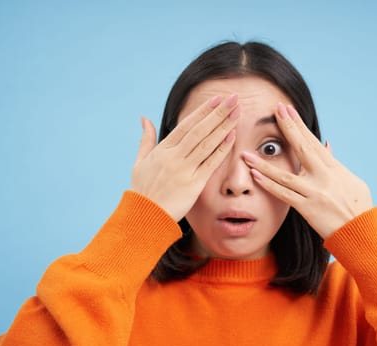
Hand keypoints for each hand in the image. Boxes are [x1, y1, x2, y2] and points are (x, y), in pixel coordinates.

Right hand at [131, 94, 238, 220]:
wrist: (144, 215)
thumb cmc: (142, 189)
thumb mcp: (139, 161)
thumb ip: (146, 139)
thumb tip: (144, 118)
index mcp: (163, 150)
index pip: (186, 125)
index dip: (203, 111)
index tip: (217, 99)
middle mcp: (174, 157)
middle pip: (200, 130)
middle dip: (218, 113)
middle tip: (233, 98)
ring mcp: (185, 170)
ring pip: (207, 144)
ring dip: (223, 127)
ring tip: (237, 113)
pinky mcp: (194, 184)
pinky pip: (210, 163)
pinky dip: (222, 149)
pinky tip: (232, 137)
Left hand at [242, 102, 372, 238]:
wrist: (361, 232)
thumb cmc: (358, 206)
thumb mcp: (350, 180)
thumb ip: (334, 163)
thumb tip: (326, 144)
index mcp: (334, 168)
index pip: (312, 141)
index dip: (298, 125)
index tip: (287, 110)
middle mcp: (324, 176)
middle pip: (301, 148)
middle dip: (287, 128)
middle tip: (274, 111)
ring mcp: (315, 192)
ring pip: (285, 174)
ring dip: (264, 164)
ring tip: (247, 154)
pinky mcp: (308, 208)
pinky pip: (284, 195)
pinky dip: (269, 185)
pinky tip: (255, 176)